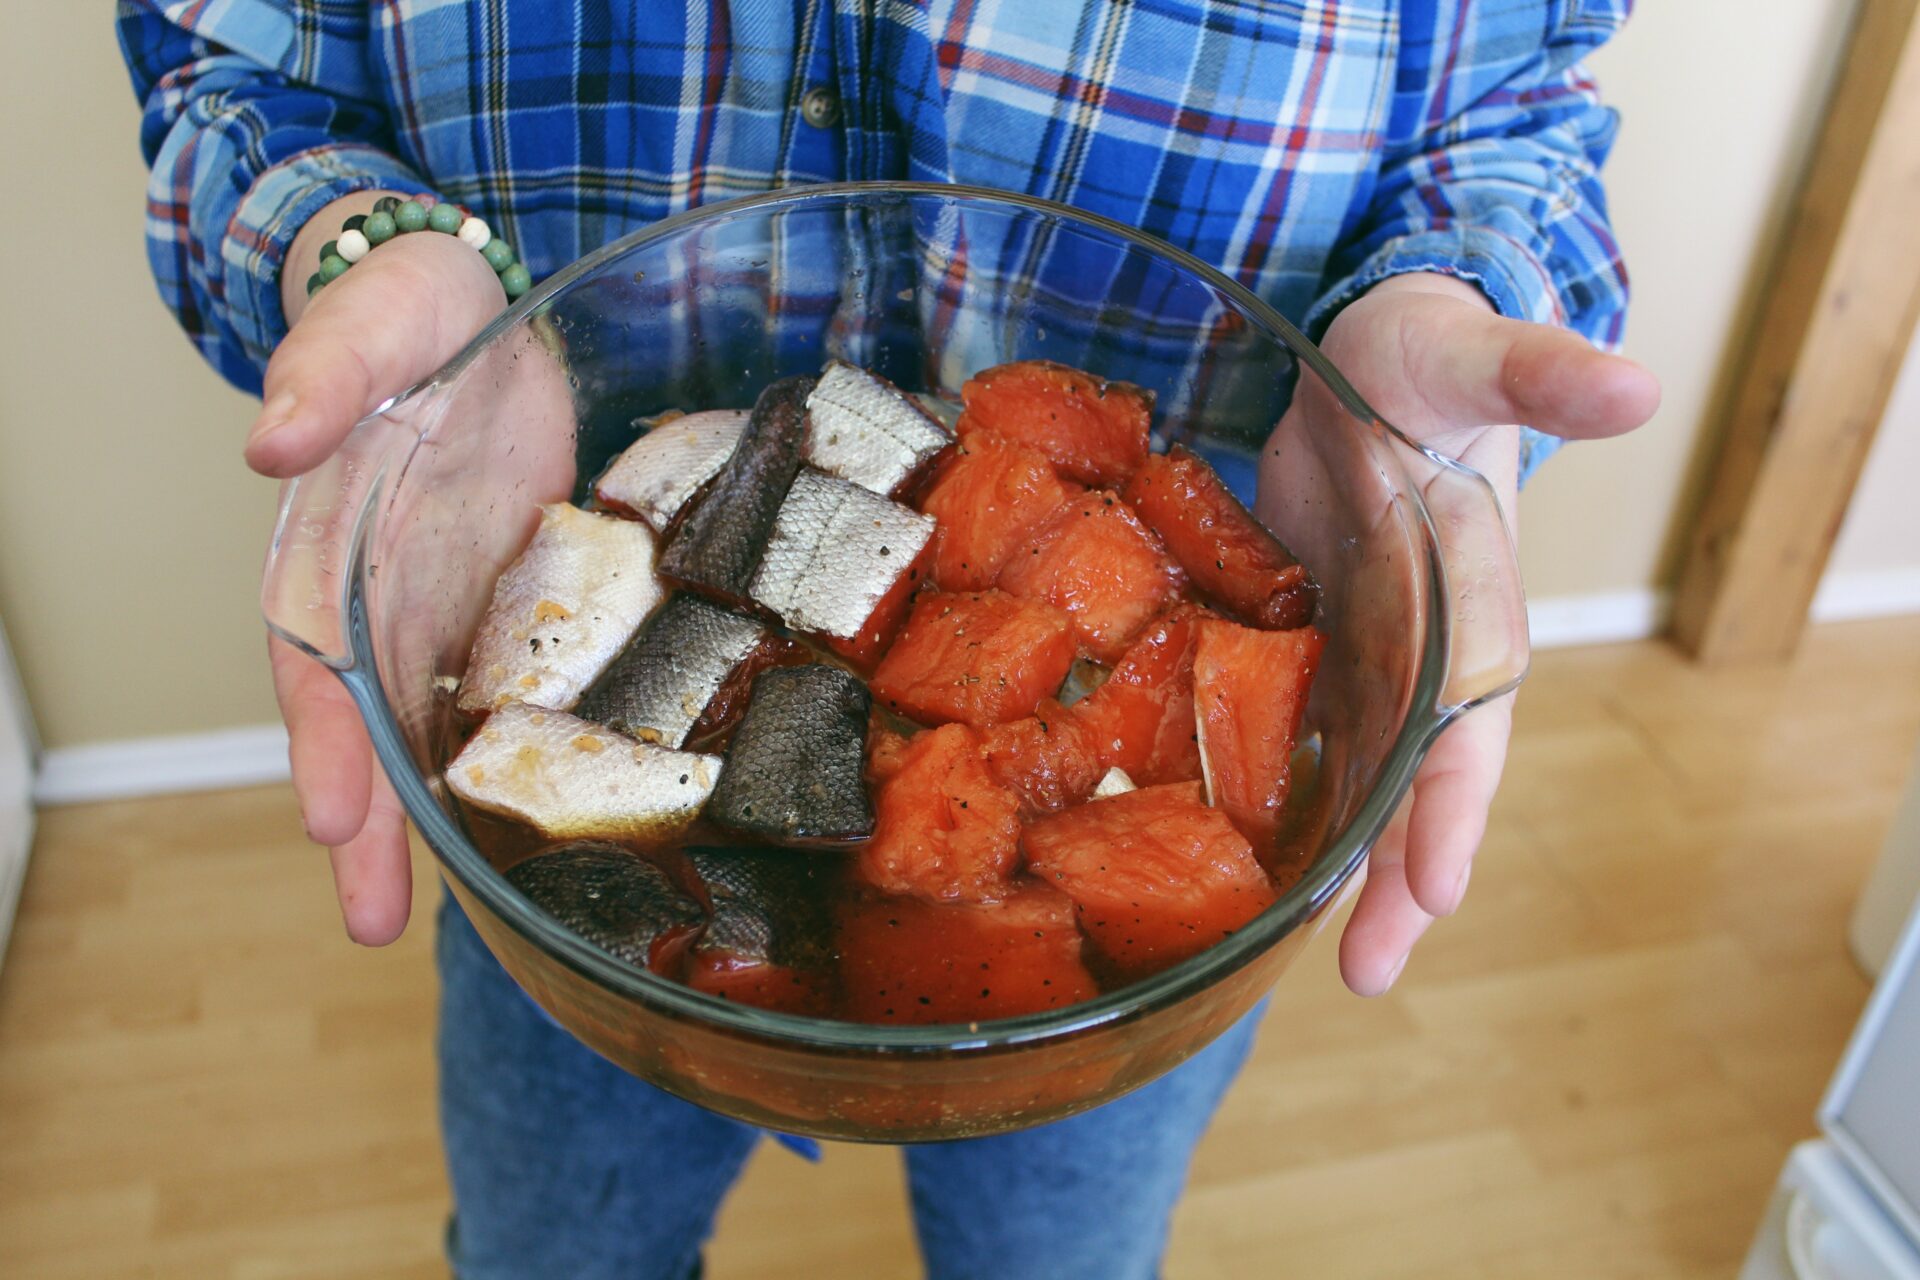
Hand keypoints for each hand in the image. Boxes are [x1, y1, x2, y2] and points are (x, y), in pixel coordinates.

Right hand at [253, 195, 506, 944]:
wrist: (482, 306)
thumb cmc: (416, 310)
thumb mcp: (379, 317)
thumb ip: (330, 369)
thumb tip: (274, 440)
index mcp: (333, 538)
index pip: (315, 652)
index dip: (322, 736)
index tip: (328, 817)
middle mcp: (377, 591)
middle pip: (360, 721)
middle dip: (363, 821)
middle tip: (367, 920)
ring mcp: (440, 607)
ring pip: (423, 730)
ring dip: (421, 820)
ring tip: (411, 918)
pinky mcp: (504, 606)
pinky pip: (494, 696)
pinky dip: (497, 763)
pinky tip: (514, 828)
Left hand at [1293, 274, 1657, 995]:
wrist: (1365, 355)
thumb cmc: (1425, 354)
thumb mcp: (1471, 352)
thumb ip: (1537, 373)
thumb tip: (1635, 384)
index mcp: (1474, 595)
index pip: (1473, 715)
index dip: (1456, 799)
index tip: (1440, 883)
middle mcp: (1430, 647)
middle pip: (1421, 777)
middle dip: (1400, 872)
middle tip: (1371, 972)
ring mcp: (1370, 656)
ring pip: (1364, 778)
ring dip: (1347, 863)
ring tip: (1320, 958)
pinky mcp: (1312, 646)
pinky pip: (1302, 738)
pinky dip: (1288, 799)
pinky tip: (1256, 860)